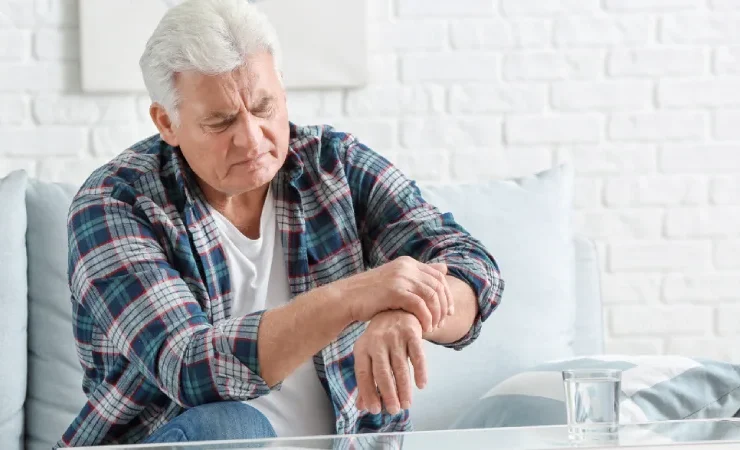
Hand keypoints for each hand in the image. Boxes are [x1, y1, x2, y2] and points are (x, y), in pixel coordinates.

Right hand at [337, 256, 453, 332]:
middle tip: (444, 322)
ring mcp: (400, 278)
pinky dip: (425, 318)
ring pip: (431, 296)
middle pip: (438, 286)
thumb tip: (444, 268)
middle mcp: (406, 267)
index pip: (438, 276)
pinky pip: (419, 305)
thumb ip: (418, 277)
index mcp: (408, 263)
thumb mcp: (396, 281)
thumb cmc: (371, 294)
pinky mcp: (395, 291)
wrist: (347, 298)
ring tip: (433, 327)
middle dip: (444, 306)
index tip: (449, 312)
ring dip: (436, 314)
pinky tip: (424, 328)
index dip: (447, 295)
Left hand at [354, 311, 426, 414]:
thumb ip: (366, 379)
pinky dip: (420, 371)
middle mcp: (376, 341)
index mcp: (362, 347)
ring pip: (400, 367)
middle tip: (394, 410)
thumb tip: (362, 406)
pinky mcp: (411, 332)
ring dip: (404, 388)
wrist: (396, 308)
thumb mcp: (369, 354)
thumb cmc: (381, 338)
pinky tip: (421, 385)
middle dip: (388, 393)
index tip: (375, 410)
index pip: (363, 374)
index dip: (368, 392)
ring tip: (406, 404)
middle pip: (382, 372)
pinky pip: (417, 355)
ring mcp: (394, 336)